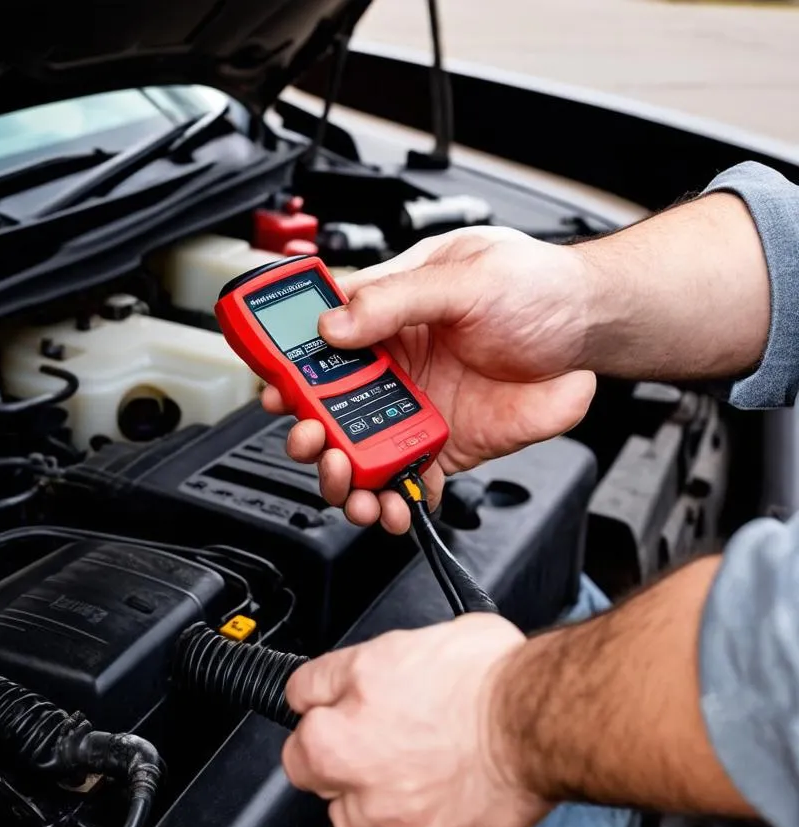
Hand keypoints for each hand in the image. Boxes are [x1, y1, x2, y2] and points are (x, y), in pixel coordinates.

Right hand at [263, 228, 596, 532]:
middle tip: (313, 439)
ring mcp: (413, 411)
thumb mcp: (465, 277)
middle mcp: (392, 367)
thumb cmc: (535, 285)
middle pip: (329, 409)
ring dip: (344, 477)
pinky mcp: (441, 447)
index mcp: (387, 316)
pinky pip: (407, 481)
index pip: (320, 342)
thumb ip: (397, 298)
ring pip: (360, 452)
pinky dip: (396, 504)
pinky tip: (395, 509)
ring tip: (351, 484)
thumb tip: (336, 324)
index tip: (275, 390)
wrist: (590, 327)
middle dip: (309, 433)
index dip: (288, 369)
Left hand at [280, 615, 551, 826]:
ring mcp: (385, 808)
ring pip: (344, 819)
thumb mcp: (412, 639)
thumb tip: (357, 673)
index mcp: (346, 702)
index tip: (331, 698)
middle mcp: (354, 760)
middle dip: (327, 750)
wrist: (538, 723)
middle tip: (362, 739)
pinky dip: (409, 826)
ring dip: (361, 802)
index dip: (322, 694)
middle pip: (305, 762)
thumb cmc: (487, 676)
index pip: (299, 696)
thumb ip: (367, 664)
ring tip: (394, 781)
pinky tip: (431, 800)